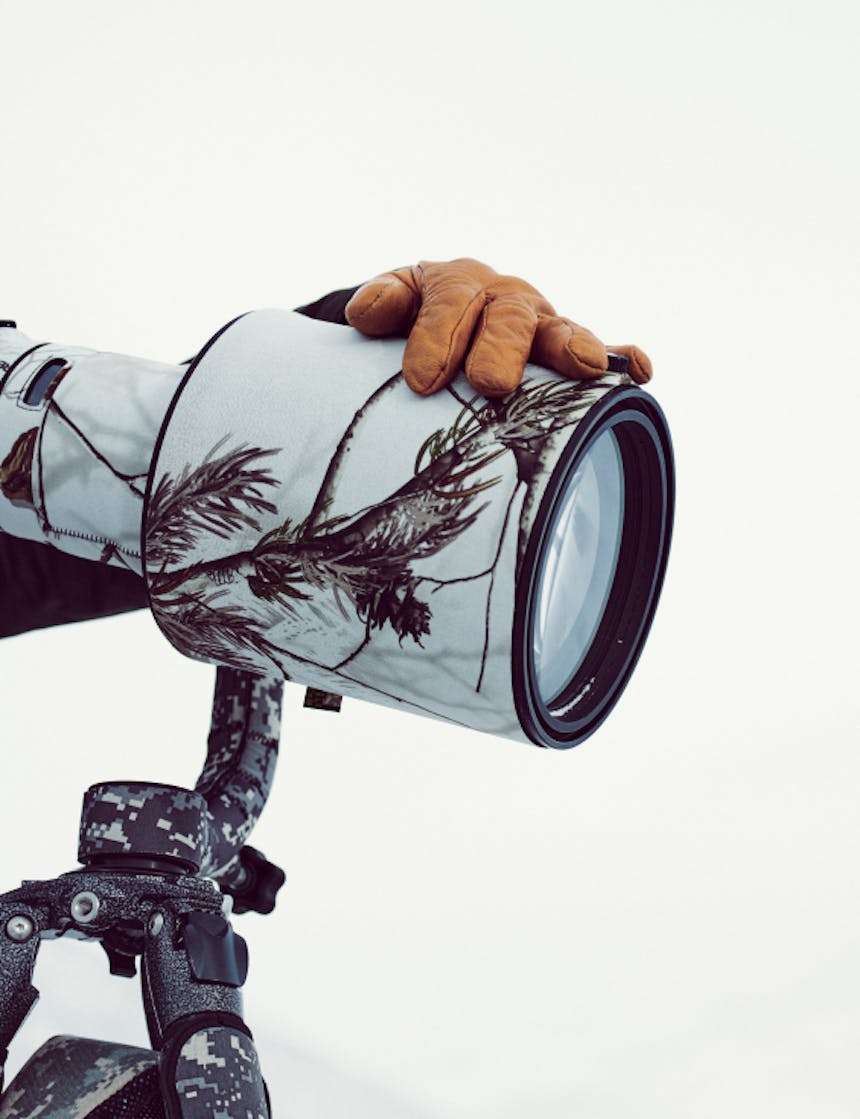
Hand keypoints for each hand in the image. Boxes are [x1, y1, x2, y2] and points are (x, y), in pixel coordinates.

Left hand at [345, 258, 651, 396]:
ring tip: (586, 365)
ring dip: (571, 344)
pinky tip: (640, 369)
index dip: (436, 335)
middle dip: (500, 349)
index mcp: (456, 285)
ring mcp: (539, 322)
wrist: (444, 320)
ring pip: (555, 329)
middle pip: (505, 318)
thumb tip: (366, 312)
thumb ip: (383, 303)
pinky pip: (602, 346)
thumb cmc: (415, 323)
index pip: (447, 304)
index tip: (421, 378)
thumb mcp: (395, 307)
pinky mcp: (566, 346)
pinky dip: (622, 355)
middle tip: (489, 382)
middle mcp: (503, 299)